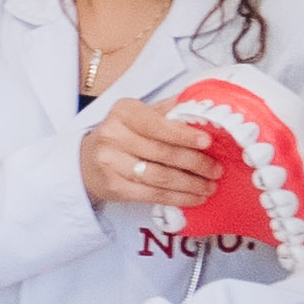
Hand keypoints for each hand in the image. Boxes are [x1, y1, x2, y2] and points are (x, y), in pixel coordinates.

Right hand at [79, 99, 216, 212]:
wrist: (88, 161)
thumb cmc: (124, 135)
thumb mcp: (142, 115)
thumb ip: (170, 111)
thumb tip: (206, 106)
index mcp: (124, 112)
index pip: (157, 124)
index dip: (183, 134)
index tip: (207, 142)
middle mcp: (112, 135)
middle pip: (162, 152)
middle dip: (195, 163)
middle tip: (216, 170)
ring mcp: (110, 162)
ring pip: (159, 176)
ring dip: (190, 184)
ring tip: (209, 186)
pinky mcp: (113, 186)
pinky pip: (151, 194)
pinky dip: (177, 198)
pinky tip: (193, 198)